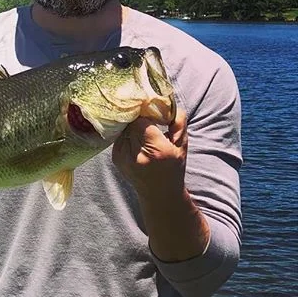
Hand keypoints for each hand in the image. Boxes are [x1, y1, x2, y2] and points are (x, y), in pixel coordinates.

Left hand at [113, 108, 209, 261]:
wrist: (159, 194)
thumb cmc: (173, 167)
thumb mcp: (182, 145)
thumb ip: (178, 121)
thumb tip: (167, 102)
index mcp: (156, 151)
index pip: (142, 121)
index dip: (146, 113)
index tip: (152, 111)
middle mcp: (136, 155)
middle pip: (130, 123)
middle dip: (138, 117)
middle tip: (145, 114)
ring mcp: (123, 158)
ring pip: (122, 128)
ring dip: (131, 124)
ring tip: (141, 128)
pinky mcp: (115, 158)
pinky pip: (119, 136)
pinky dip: (126, 133)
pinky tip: (135, 137)